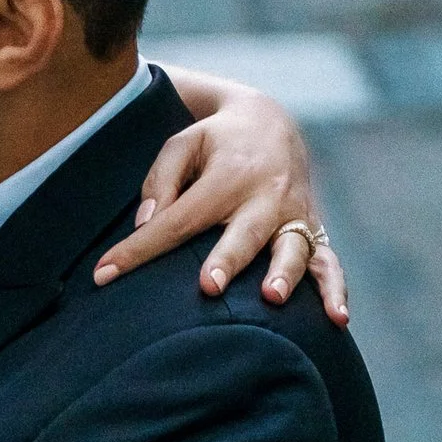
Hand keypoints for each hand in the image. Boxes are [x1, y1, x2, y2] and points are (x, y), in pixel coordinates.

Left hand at [90, 89, 351, 326]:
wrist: (272, 123)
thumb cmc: (215, 143)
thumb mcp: (181, 144)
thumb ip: (160, 181)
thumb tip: (147, 223)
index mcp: (227, 176)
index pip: (177, 219)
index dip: (139, 249)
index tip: (104, 274)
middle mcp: (265, 197)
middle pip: (243, 234)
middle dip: (227, 260)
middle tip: (207, 286)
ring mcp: (294, 216)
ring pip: (293, 249)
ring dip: (284, 275)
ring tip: (272, 298)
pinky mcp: (313, 231)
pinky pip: (328, 263)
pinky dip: (335, 290)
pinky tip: (337, 319)